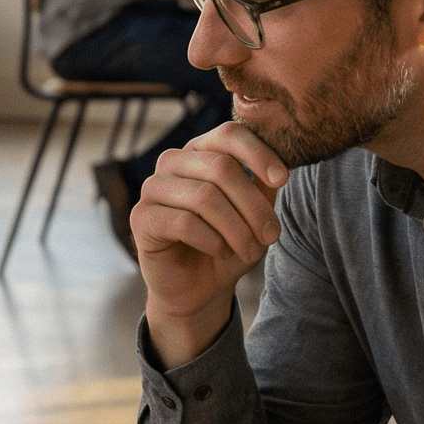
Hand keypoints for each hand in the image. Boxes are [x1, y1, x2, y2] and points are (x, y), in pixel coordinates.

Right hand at [136, 123, 288, 368]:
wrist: (198, 288)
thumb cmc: (228, 245)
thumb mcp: (254, 214)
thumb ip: (264, 187)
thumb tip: (279, 170)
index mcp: (201, 151)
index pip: (228, 135)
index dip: (258, 154)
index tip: (282, 180)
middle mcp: (173, 162)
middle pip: (221, 167)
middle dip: (253, 205)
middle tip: (271, 235)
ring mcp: (153, 187)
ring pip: (204, 196)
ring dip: (236, 229)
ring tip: (249, 251)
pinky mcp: (142, 218)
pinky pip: (183, 222)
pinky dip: (212, 241)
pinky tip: (219, 251)